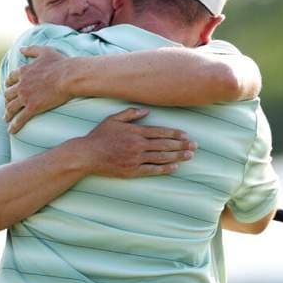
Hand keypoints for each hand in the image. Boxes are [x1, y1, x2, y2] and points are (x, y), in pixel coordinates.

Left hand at [4, 46, 72, 132]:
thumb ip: (31, 50)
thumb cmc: (60, 63)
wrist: (69, 77)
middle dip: (6, 100)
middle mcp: (21, 84)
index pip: (10, 79)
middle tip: (7, 106)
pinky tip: (11, 130)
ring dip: (7, 114)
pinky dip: (14, 125)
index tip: (8, 89)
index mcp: (23, 71)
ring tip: (6, 119)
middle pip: (8, 94)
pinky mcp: (33, 107)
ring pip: (11, 107)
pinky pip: (20, 118)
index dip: (8, 84)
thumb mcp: (45, 51)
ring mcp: (26, 97)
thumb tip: (21, 49)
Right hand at [79, 108, 196, 177]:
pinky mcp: (132, 171)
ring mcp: (135, 159)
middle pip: (164, 145)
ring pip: (161, 157)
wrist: (87, 155)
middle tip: (195, 146)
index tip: (186, 135)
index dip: (175, 134)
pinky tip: (175, 167)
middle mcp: (137, 145)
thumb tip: (147, 111)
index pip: (160, 132)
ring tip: (190, 156)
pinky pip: (151, 170)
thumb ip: (130, 114)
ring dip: (177, 156)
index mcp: (135, 132)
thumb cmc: (99, 136)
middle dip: (181, 145)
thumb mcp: (113, 119)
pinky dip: (164, 169)